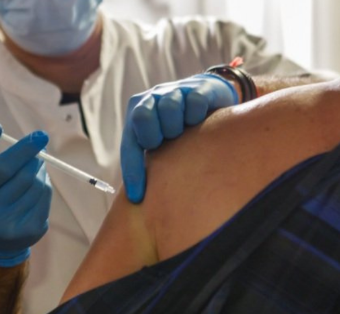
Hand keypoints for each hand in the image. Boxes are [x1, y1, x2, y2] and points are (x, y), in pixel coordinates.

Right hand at [0, 123, 52, 266]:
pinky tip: (35, 185)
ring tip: (32, 168)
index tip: (40, 135)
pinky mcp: (32, 232)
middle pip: (24, 176)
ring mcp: (12, 227)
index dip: (23, 150)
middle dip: (34, 158)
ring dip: (40, 170)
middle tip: (37, 150)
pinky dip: (44, 185)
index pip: (2, 168)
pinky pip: (46, 198)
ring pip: (38, 186)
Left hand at [120, 74, 237, 202]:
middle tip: (166, 143)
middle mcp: (151, 99)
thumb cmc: (181, 126)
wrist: (209, 95)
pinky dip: (197, 116)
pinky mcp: (197, 88)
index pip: (129, 145)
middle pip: (142, 118)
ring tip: (185, 132)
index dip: (132, 171)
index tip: (138, 196)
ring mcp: (173, 91)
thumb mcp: (162, 140)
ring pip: (169, 109)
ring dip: (178, 127)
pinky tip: (201, 120)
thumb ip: (151, 158)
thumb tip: (140, 199)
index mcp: (137, 113)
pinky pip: (194, 104)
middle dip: (154, 137)